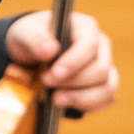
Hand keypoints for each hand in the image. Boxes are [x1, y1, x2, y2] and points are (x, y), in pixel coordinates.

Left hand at [6, 9, 120, 115]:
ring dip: (81, 98)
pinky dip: (88, 106)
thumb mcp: (25, 34)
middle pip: (100, 70)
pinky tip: (68, 105)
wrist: (31, 54)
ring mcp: (106, 66)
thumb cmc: (31, 39)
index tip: (52, 75)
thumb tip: (51, 50)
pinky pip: (108, 99)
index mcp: (86, 27)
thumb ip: (35, 40)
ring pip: (108, 87)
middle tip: (46, 83)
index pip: (90, 44)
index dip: (73, 62)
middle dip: (72, 83)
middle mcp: (101, 46)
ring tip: (56, 99)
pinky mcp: (103, 85)